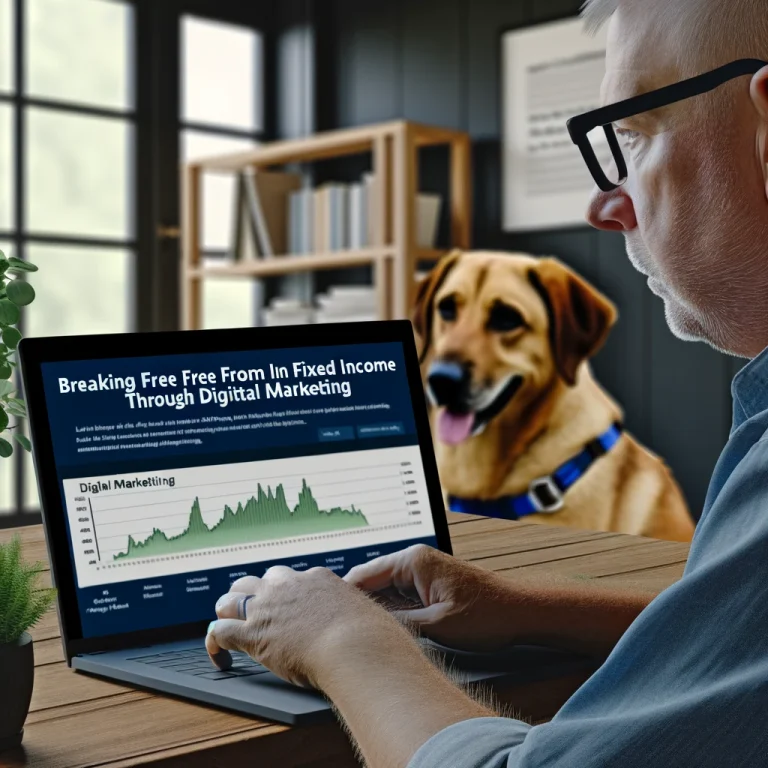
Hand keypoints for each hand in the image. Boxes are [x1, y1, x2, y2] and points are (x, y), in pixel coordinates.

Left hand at [206, 565, 401, 687]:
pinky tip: (220, 656)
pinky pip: (220, 630)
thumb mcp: (368, 615)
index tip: (285, 609)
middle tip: (250, 613)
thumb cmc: (370, 637)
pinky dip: (215, 643)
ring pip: (231, 598)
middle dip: (251, 595)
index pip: (290, 580)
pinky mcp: (253, 633)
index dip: (284, 595)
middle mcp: (288, 586)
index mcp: (316, 579)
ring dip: (228, 612)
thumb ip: (361, 616)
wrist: (356, 646)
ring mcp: (268, 607)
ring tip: (227, 626)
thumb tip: (375, 628)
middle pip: (257, 581)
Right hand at [344, 543, 520, 651]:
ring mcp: (422, 571)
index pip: (363, 574)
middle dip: (354, 605)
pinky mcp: (428, 584)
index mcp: (413, 560)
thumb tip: (365, 626)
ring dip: (372, 610)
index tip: (322, 617)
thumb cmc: (487, 614)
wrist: (521, 612)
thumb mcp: (436, 625)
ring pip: (383, 591)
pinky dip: (389, 611)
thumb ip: (398, 622)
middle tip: (333, 630)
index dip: (341, 597)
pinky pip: (399, 596)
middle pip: (370, 582)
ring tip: (351, 633)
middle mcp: (414, 560)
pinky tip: (380, 630)